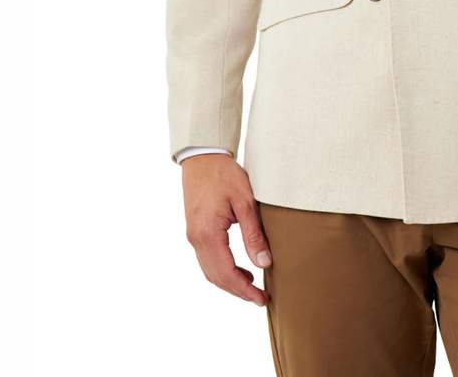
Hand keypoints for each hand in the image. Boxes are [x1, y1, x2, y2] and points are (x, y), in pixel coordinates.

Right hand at [181, 153, 270, 305]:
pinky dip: (222, 269)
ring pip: (210, 270)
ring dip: (229, 282)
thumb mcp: (245, 202)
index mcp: (208, 234)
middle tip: (260, 298)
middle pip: (216, 277)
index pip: (226, 273)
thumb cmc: (224, 175)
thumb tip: (264, 263)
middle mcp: (196, 239)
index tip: (261, 299)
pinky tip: (239, 268)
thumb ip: (254, 234)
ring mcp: (193, 236)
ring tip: (252, 286)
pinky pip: (207, 259)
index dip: (244, 290)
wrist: (203, 158)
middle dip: (238, 291)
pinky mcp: (195, 231)